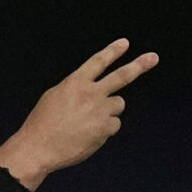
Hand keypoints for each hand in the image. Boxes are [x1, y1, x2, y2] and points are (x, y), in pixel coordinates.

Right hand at [0, 38, 159, 190]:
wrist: (39, 147)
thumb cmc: (42, 123)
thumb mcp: (55, 95)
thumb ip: (76, 88)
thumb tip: (93, 89)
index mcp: (75, 82)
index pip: (98, 61)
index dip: (112, 51)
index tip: (125, 43)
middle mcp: (91, 93)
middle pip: (121, 76)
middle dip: (139, 65)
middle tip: (153, 58)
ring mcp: (100, 110)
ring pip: (118, 104)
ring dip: (109, 110)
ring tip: (89, 120)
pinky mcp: (105, 128)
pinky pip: (114, 124)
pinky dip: (105, 128)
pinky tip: (89, 133)